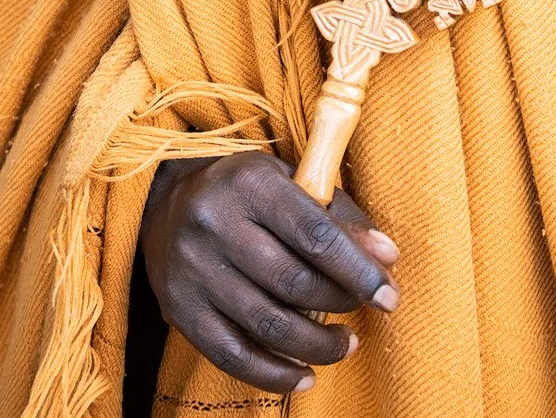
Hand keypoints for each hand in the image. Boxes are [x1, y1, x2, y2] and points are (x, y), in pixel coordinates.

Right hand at [140, 151, 400, 394]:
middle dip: (342, 303)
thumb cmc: (246, 192)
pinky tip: (306, 374)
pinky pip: (233, 356)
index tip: (389, 293)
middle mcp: (216, 224)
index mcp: (250, 183)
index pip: (314, 234)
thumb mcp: (288, 180)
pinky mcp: (179, 310)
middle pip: (294, 282)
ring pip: (268, 325)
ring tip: (344, 344)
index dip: (358, 269)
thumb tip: (386, 257)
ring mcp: (193, 270)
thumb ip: (337, 214)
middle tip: (367, 311)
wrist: (166, 203)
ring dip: (317, 345)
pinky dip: (276, 374)